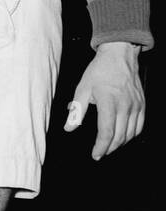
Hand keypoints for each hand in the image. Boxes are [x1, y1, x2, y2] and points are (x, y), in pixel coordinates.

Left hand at [65, 42, 144, 158]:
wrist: (120, 55)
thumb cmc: (100, 70)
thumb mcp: (82, 88)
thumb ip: (77, 111)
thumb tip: (69, 128)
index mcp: (108, 101)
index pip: (107, 131)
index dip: (101, 146)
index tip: (95, 155)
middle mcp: (125, 105)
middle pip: (120, 136)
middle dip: (109, 148)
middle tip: (100, 153)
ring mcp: (136, 105)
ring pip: (131, 134)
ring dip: (120, 144)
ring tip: (109, 146)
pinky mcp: (142, 104)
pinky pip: (139, 126)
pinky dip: (132, 135)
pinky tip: (123, 137)